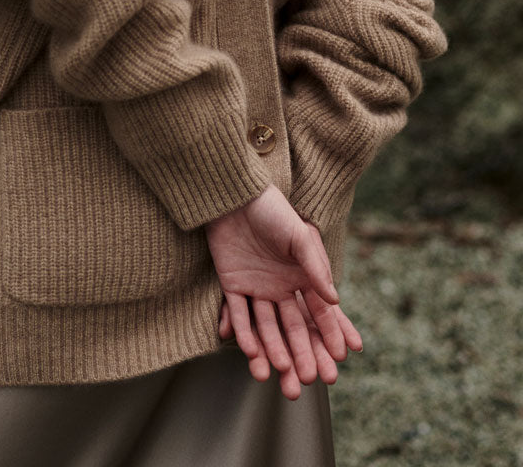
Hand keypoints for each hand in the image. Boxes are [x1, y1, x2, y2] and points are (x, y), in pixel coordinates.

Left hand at [205, 185, 361, 398]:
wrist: (235, 194)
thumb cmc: (272, 210)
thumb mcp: (299, 236)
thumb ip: (315, 267)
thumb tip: (335, 300)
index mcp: (301, 275)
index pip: (318, 312)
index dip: (330, 334)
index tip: (342, 358)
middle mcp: (281, 286)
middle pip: (293, 326)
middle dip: (302, 353)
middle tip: (310, 380)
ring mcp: (256, 287)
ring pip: (266, 326)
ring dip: (273, 350)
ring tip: (280, 374)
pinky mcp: (231, 283)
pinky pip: (238, 313)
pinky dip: (243, 332)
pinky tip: (251, 352)